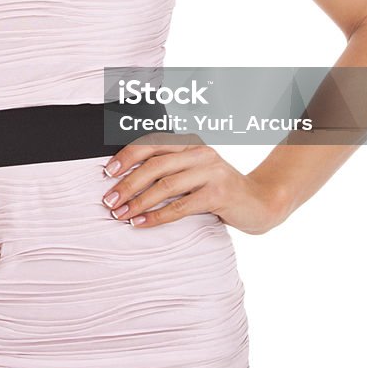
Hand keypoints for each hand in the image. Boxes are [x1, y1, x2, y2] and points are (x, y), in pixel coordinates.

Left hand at [100, 134, 287, 234]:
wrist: (260, 202)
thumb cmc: (218, 190)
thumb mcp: (194, 173)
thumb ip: (169, 171)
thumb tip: (125, 182)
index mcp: (189, 144)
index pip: (152, 144)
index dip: (126, 156)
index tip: (107, 173)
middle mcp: (199, 153)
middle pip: (154, 165)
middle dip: (127, 183)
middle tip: (109, 200)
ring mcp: (211, 172)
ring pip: (165, 185)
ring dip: (138, 201)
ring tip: (121, 214)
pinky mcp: (219, 194)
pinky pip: (180, 206)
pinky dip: (157, 216)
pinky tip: (141, 223)